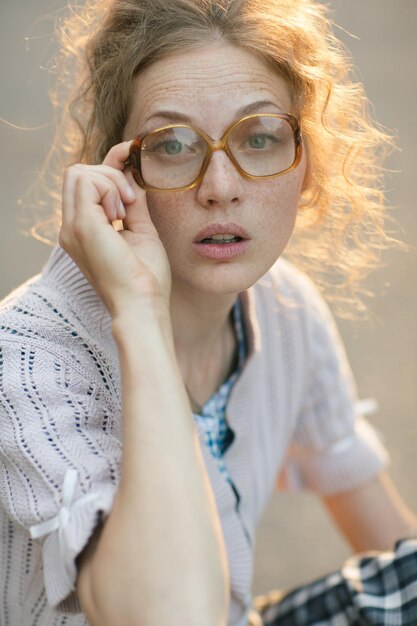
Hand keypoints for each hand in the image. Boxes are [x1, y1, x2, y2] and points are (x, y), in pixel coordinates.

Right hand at [59, 141, 171, 316]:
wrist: (143, 303)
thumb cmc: (146, 278)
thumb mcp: (140, 231)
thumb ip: (134, 205)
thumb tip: (134, 177)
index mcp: (83, 230)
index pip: (85, 183)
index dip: (109, 166)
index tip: (132, 160)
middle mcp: (71, 227)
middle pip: (77, 173)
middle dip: (109, 175)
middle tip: (130, 204)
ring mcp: (72, 226)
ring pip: (80, 172)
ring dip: (110, 182)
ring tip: (126, 211)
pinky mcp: (81, 225)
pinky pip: (88, 181)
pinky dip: (110, 188)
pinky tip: (122, 212)